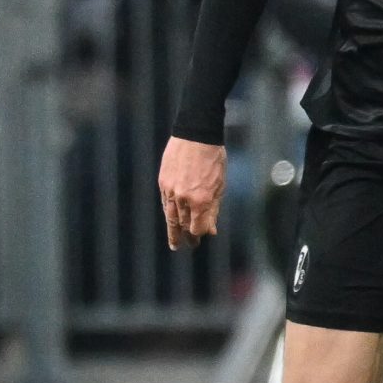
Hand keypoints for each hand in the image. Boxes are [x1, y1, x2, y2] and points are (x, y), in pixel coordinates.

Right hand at [158, 137, 226, 251]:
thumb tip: (211, 229)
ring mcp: (171, 190)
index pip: (197, 227)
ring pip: (171, 216)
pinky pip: (166, 203)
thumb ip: (213, 209)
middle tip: (189, 245)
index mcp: (201, 200)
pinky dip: (169, 213)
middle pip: (183, 224)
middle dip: (187, 236)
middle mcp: (184, 198)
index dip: (199, 234)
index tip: (200, 238)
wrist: (196, 137)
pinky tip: (171, 219)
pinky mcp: (163, 182)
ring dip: (173, 231)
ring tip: (174, 242)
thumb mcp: (220, 185)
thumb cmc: (214, 159)